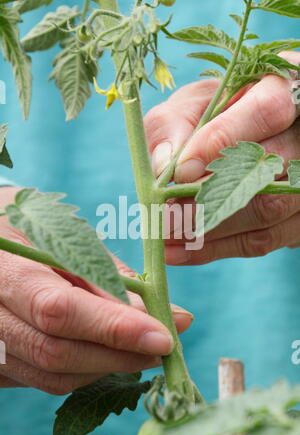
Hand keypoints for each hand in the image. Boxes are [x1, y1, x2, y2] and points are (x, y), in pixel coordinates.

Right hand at [0, 187, 192, 393]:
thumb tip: (166, 314)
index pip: (59, 310)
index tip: (163, 336)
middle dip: (119, 356)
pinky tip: (105, 352)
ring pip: (52, 375)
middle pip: (56, 353)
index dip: (114, 328)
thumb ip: (110, 277)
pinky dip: (84, 371)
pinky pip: (43, 380)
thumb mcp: (68, 236)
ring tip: (140, 349)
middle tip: (162, 346)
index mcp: (5, 270)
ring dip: (106, 367)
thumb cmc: (33, 227)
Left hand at [145, 51, 299, 264]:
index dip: (223, 140)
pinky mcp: (297, 217)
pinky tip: (179, 251)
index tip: (180, 170)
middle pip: (270, 169)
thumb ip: (174, 124)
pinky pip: (264, 240)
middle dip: (210, 197)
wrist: (247, 136)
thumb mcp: (192, 103)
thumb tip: (166, 166)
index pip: (268, 110)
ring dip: (210, 230)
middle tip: (163, 216)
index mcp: (286, 88)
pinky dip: (216, 248)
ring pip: (269, 210)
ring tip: (163, 237)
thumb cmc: (215, 114)